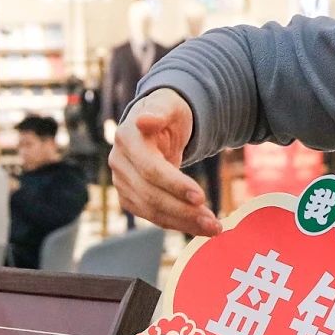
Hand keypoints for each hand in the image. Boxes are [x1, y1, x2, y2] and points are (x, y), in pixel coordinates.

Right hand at [111, 91, 220, 236]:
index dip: (174, 185)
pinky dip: (177, 223)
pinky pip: (154, 216)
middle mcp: (119, 163)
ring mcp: (122, 183)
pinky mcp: (129, 198)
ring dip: (184, 223)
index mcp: (127, 138)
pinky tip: (199, 227)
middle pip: (151, 195)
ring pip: (152, 211)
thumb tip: (143, 121)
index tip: (201, 197)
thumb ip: (159, 112)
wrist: (155, 124)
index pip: (151, 169)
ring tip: (213, 228)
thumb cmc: (167, 113)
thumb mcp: (169, 105)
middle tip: (214, 223)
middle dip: (184, 211)